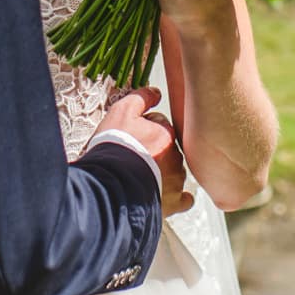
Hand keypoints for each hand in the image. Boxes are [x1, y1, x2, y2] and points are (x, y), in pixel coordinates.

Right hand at [94, 86, 192, 216]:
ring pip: (174, 171)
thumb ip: (141, 98)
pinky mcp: (174, 203)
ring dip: (163, 173)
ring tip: (139, 177)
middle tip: (132, 157)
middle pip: (167, 148)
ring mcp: (176, 181)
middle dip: (154, 150)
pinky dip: (178, 198)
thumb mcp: (121, 112)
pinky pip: (184, 199)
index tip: (129, 136)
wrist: (109, 186)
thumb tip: (156, 91)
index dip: (141, 128)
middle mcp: (176, 156)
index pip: (158, 124)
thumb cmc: (113, 149)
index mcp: (166, 133)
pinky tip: (166, 195)